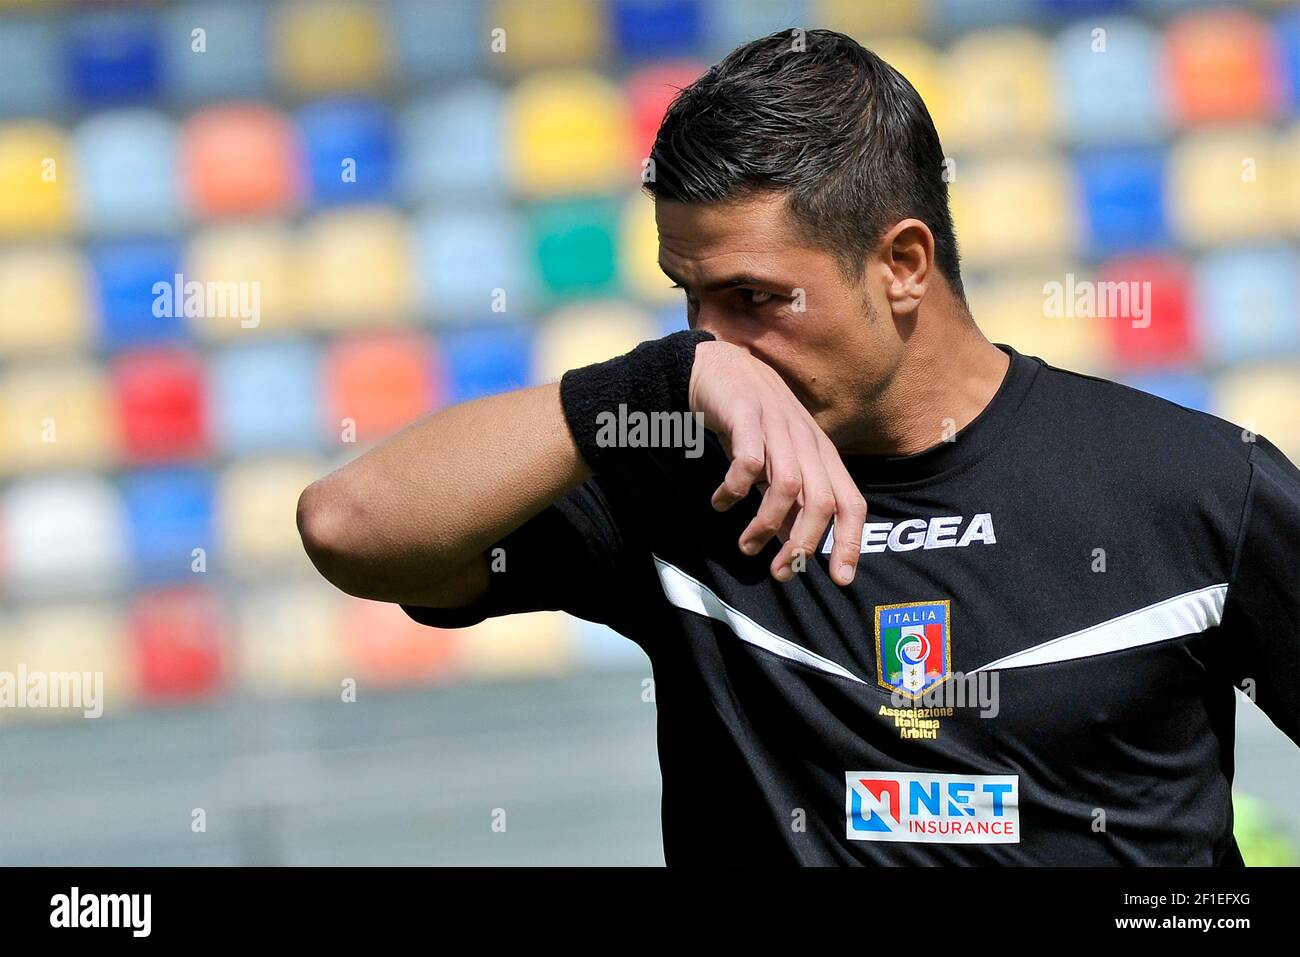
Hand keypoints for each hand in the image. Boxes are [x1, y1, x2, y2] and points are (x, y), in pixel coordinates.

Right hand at [688, 340, 866, 584]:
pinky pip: (748, 462)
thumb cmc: (750, 422)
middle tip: (779, 572)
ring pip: (789, 486)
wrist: (718, 367)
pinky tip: (720, 502)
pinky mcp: (747, 415)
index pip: (851, 503)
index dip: (850, 542)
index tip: (838, 578)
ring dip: (765, 524)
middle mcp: (806, 441)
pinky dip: (735, 489)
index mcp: (821, 454)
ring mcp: (778, 426)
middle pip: (822, 501)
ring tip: (745, 545)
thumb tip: (791, 546)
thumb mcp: (774, 464)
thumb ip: (786, 502)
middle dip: (802, 544)